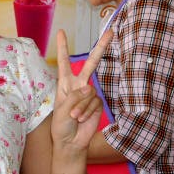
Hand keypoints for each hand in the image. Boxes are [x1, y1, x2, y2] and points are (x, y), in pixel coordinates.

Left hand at [51, 29, 112, 149]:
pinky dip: (87, 111)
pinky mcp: (98, 103)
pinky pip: (95, 102)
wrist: (71, 141)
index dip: (63, 47)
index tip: (61, 32)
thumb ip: (74, 96)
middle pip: (91, 63)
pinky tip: (82, 119)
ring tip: (74, 117)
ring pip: (89, 92)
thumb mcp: (61, 109)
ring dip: (81, 106)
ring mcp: (89, 94)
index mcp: (64, 83)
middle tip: (111, 32)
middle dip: (101, 48)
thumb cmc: (62, 125)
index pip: (64, 62)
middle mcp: (78, 85)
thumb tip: (89, 88)